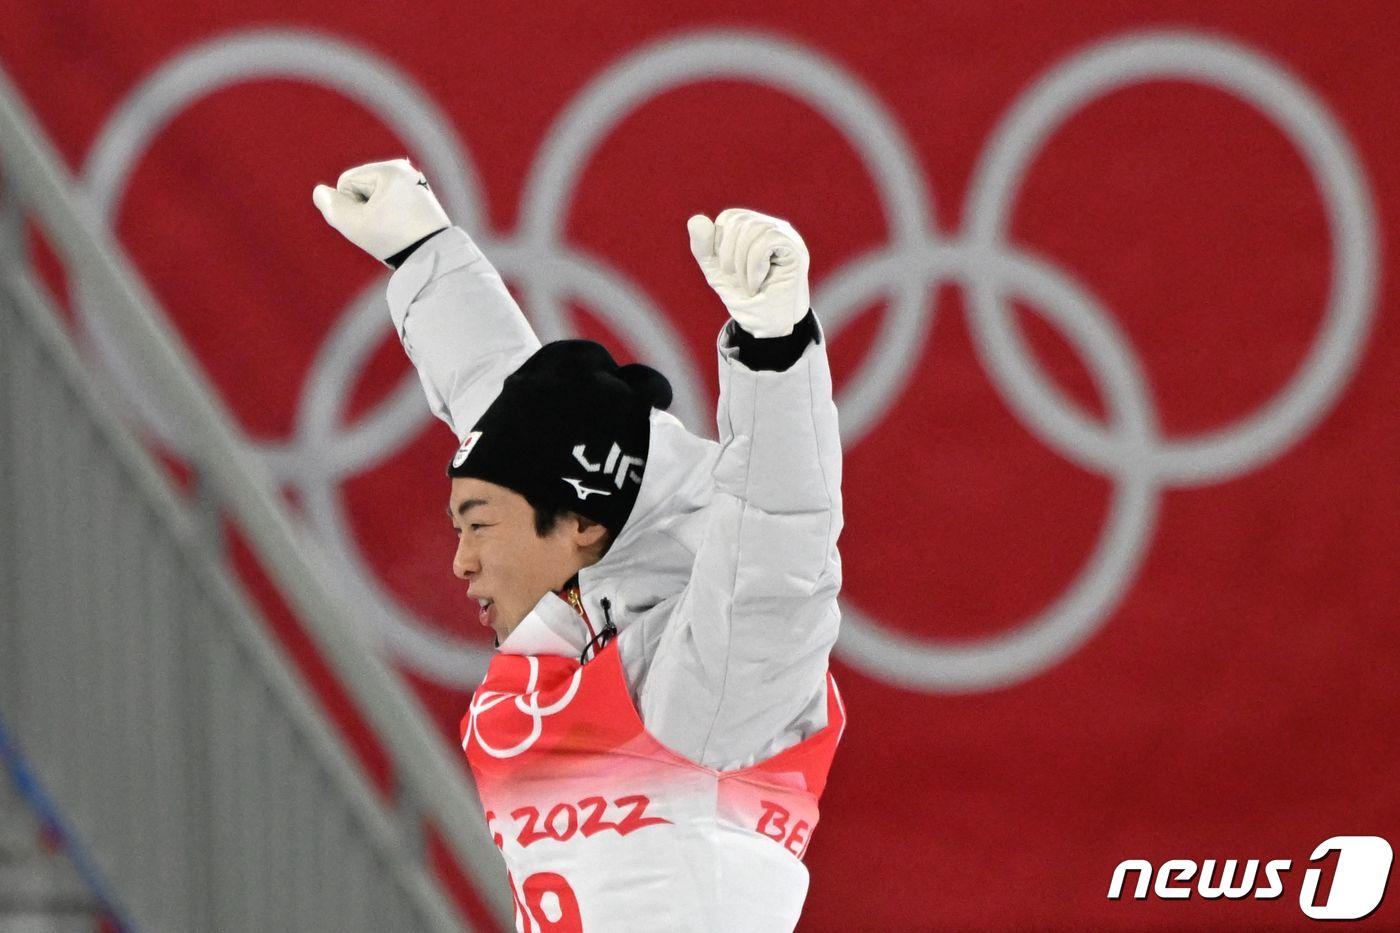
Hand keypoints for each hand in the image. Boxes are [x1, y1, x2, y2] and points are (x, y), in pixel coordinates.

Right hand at [312, 159, 449, 262]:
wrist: (434, 256)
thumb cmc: (394, 239)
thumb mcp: (354, 225)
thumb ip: (331, 207)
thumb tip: (320, 192)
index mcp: (390, 170)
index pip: (346, 182)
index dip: (349, 206)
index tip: (372, 221)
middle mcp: (405, 170)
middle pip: (361, 187)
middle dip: (364, 209)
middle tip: (384, 228)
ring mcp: (415, 181)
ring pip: (375, 196)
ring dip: (377, 213)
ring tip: (395, 229)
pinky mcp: (421, 195)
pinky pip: (391, 202)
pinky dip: (391, 216)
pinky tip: (403, 228)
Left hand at [687, 208, 809, 337]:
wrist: (767, 327)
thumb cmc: (745, 298)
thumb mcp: (716, 270)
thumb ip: (703, 246)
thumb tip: (695, 219)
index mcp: (755, 228)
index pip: (731, 217)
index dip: (720, 242)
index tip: (725, 269)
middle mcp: (773, 227)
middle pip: (740, 221)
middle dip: (728, 253)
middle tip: (733, 278)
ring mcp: (787, 236)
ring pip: (753, 229)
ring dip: (741, 263)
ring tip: (747, 285)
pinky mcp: (794, 249)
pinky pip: (766, 241)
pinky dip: (753, 266)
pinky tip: (757, 284)